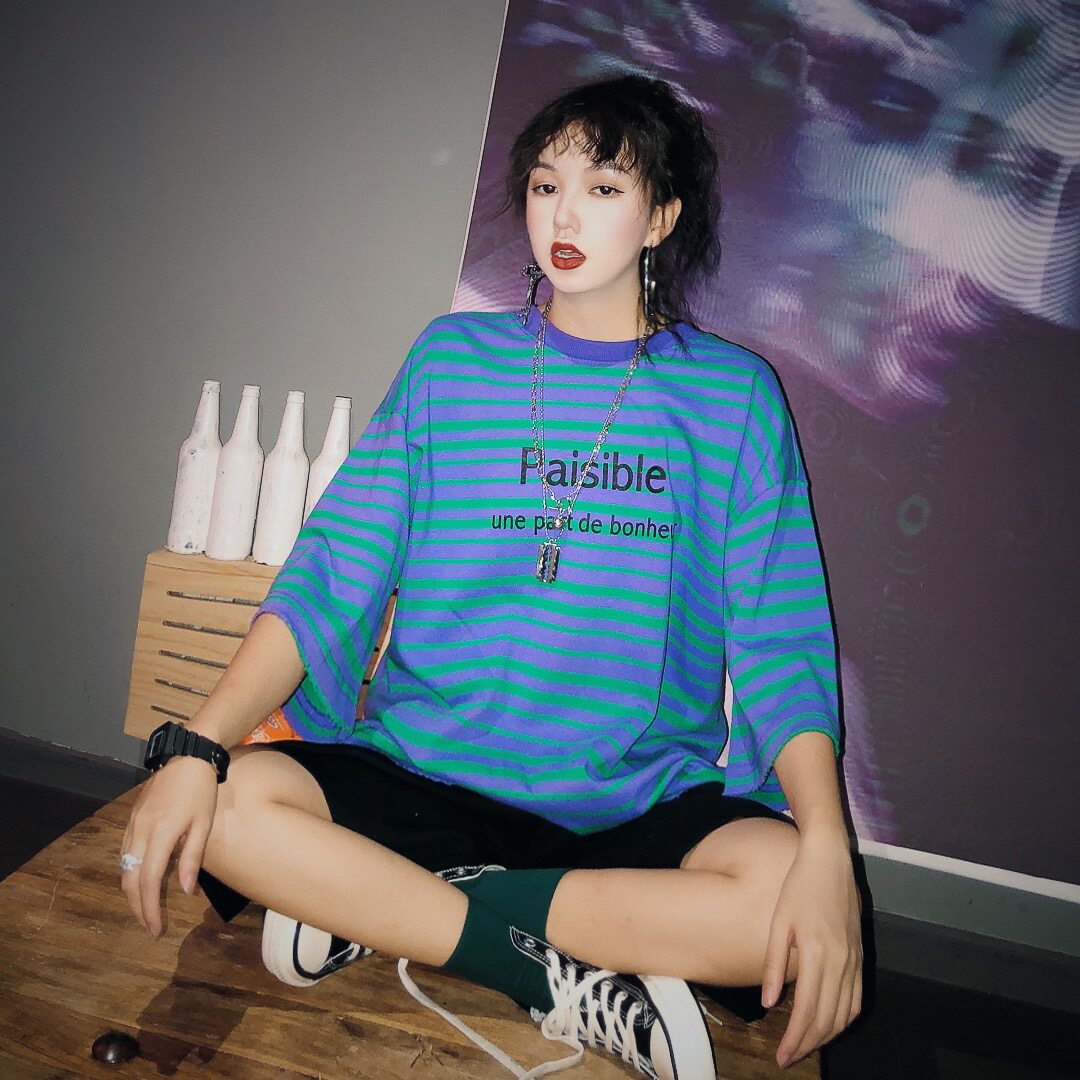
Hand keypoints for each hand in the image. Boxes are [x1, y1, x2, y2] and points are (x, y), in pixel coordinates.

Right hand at [119, 756, 218, 937]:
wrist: (188, 756)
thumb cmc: (201, 790)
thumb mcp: (203, 823)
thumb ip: (192, 858)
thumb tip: (186, 892)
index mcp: (161, 834)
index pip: (149, 881)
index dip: (150, 908)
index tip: (155, 929)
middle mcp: (140, 831)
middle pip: (130, 879)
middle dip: (138, 906)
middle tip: (150, 927)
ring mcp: (133, 824)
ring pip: (124, 867)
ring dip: (131, 892)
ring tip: (145, 909)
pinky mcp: (132, 818)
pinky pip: (125, 852)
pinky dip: (130, 872)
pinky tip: (140, 880)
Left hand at [761, 828, 862, 1067]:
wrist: (830, 860)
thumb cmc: (799, 886)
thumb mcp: (779, 922)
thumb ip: (773, 963)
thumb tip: (767, 1004)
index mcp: (818, 954)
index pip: (807, 1011)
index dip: (795, 1039)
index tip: (781, 1056)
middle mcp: (841, 961)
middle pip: (828, 1019)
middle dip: (808, 1044)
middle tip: (788, 1058)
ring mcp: (855, 959)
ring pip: (846, 1013)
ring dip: (827, 1035)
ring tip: (806, 1045)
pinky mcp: (860, 955)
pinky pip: (856, 998)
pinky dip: (844, 1018)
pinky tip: (830, 1024)